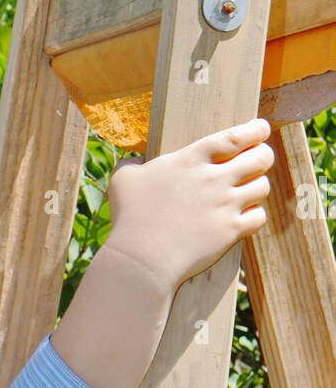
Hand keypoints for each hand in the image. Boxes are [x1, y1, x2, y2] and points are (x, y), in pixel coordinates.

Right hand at [104, 119, 274, 291]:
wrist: (142, 259)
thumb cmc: (130, 217)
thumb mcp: (123, 180)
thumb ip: (132, 163)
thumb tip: (136, 162)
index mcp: (191, 160)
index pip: (235, 137)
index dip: (255, 130)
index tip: (262, 128)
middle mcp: (214, 179)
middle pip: (259, 158)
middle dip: (263, 155)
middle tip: (260, 157)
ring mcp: (225, 206)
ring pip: (262, 187)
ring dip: (258, 185)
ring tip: (250, 188)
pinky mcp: (231, 232)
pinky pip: (259, 217)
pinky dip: (255, 214)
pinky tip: (245, 215)